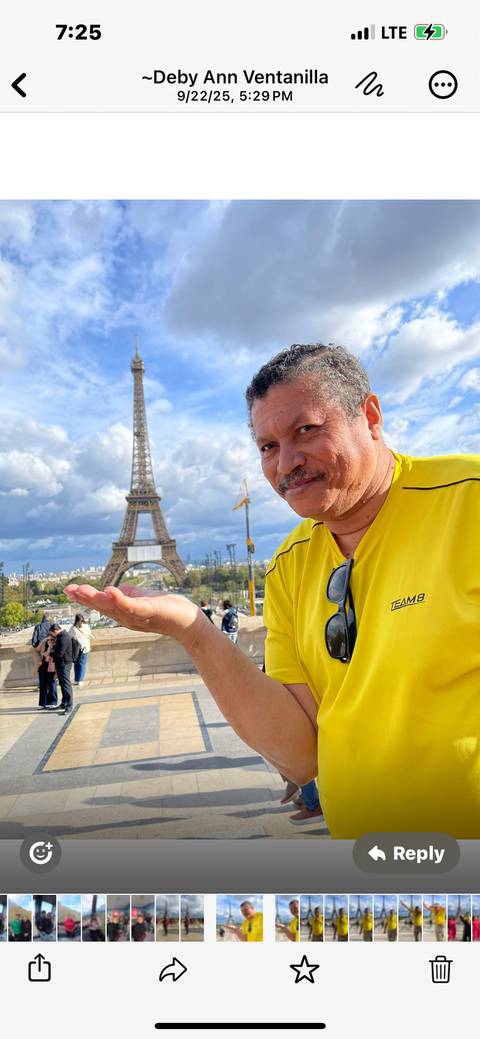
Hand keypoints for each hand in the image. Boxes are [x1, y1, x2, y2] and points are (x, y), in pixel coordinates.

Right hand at [64, 583, 199, 640]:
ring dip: (97, 598)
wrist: (188, 622)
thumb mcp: (143, 599)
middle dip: (85, 598)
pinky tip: (111, 590)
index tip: (69, 589)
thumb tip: (113, 589)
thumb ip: (128, 594)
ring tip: (83, 590)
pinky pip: (133, 606)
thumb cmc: (167, 610)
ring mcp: (137, 616)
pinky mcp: (150, 612)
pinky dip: (121, 600)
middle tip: (69, 589)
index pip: (101, 604)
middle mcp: (127, 617)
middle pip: (103, 607)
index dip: (85, 598)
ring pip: (113, 606)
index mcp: (124, 613)